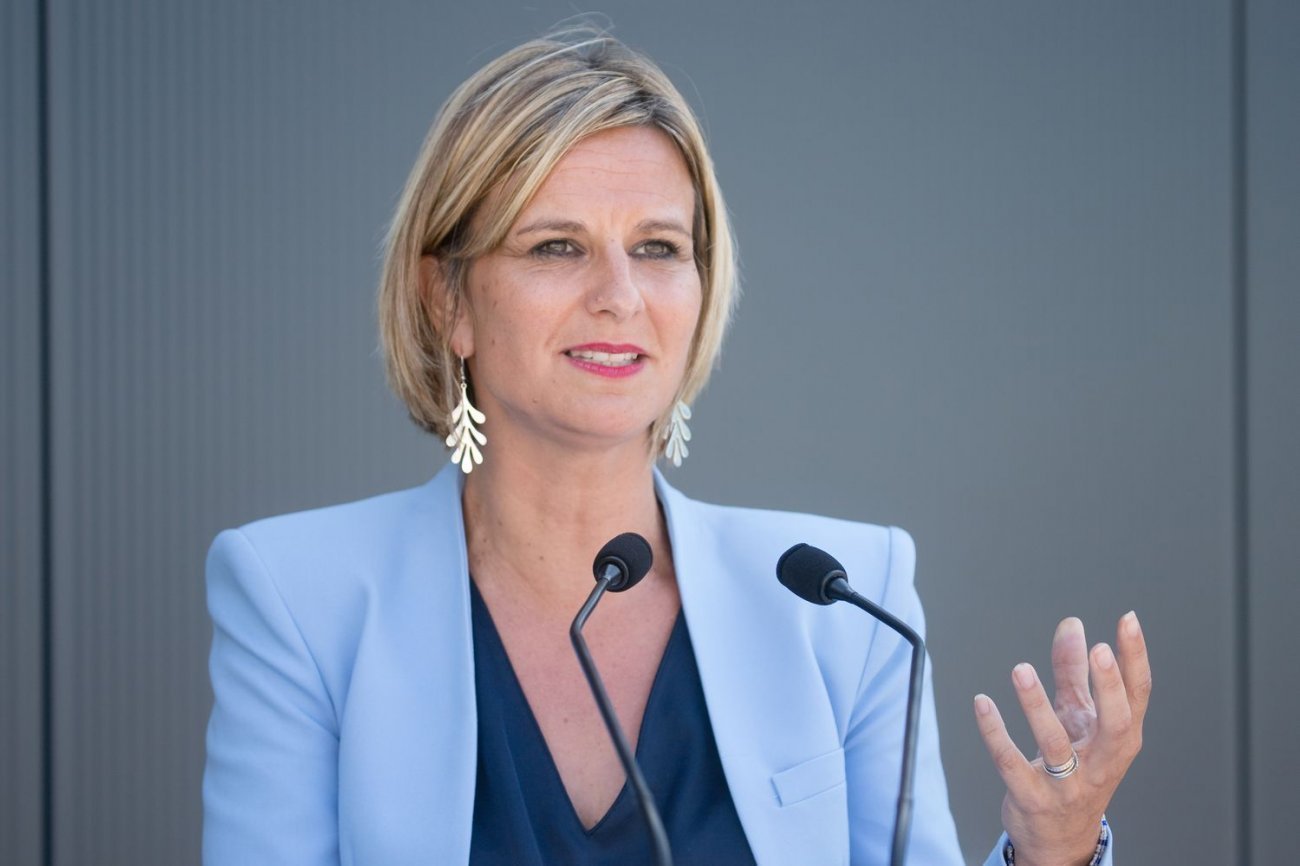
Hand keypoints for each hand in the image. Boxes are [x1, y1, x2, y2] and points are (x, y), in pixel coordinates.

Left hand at [973, 612, 1150, 865]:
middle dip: (1109, 688)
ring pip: (1056, 745)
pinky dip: (996, 734)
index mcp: (1120, 739)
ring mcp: (1068, 784)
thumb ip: (1075, 672)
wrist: (1061, 838)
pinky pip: (1011, 764)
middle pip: (1115, 725)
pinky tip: (982, 703)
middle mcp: (1101, 762)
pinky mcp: (1032, 797)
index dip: (1135, 658)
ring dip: (1037, 706)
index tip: (1127, 621)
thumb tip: (1072, 624)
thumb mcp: (1080, 719)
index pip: (1137, 696)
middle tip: (1099, 650)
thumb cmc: (1077, 767)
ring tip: (1021, 669)